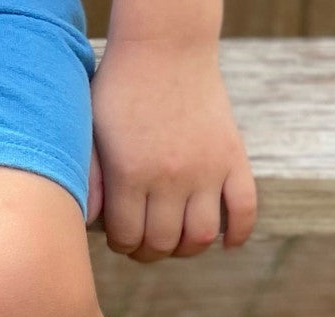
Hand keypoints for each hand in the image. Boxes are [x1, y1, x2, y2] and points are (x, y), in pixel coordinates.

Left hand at [88, 38, 255, 261]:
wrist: (166, 46)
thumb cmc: (119, 89)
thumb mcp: (91, 133)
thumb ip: (89, 180)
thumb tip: (89, 225)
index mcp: (130, 174)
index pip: (128, 237)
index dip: (122, 244)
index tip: (121, 236)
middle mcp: (170, 177)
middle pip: (163, 243)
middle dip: (149, 251)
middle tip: (144, 241)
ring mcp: (206, 168)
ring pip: (201, 236)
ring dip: (187, 249)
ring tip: (176, 240)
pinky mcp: (233, 156)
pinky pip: (245, 208)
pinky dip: (238, 232)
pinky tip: (226, 243)